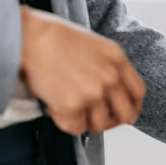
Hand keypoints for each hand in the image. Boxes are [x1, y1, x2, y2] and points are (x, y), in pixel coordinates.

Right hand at [20, 7, 145, 134]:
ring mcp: (93, 93)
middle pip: (126, 115)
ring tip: (68, 106)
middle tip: (96, 119)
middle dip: (112, 121)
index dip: (131, 107)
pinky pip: (75, 127)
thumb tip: (111, 91)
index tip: (121, 112)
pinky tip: (54, 106)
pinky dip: (63, 121)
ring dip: (84, 121)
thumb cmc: (54, 37)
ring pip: (99, 125)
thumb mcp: (95, 45)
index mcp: (117, 60)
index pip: (138, 93)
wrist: (28, 37)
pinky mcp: (73, 105)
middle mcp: (110, 78)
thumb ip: (108, 67)